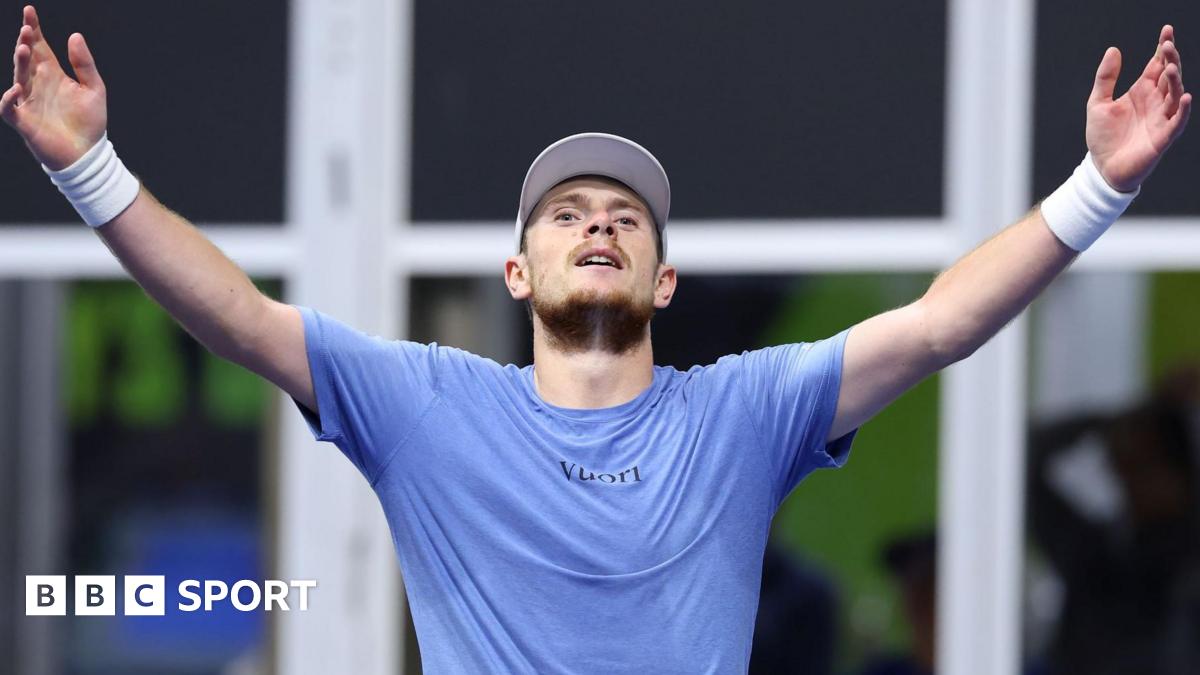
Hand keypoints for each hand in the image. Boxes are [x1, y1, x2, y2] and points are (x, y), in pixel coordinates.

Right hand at [1, 5, 106, 169]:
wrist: (88, 154)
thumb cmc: (90, 122)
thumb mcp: (94, 89)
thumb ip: (84, 64)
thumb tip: (75, 35)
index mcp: (53, 75)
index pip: (40, 47)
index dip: (34, 29)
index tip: (30, 11)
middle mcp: (37, 85)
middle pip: (26, 59)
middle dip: (25, 42)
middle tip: (28, 29)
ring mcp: (28, 102)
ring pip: (17, 77)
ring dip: (19, 63)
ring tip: (25, 48)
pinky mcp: (24, 121)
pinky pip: (9, 108)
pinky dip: (9, 99)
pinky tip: (17, 88)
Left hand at [1087, 25, 1191, 191]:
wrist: (1102, 168)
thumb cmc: (1103, 137)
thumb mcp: (1097, 103)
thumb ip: (1106, 78)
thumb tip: (1113, 50)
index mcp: (1142, 91)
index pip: (1157, 65)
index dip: (1163, 48)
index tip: (1166, 30)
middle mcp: (1155, 102)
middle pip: (1169, 76)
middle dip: (1171, 59)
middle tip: (1168, 44)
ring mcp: (1161, 118)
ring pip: (1175, 95)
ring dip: (1176, 81)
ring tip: (1171, 67)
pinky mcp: (1163, 137)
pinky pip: (1178, 121)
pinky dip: (1183, 109)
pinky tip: (1185, 96)